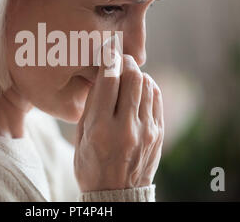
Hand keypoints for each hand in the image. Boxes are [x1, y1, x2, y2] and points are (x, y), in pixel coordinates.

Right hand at [74, 40, 163, 191]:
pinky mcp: (158, 134)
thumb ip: (92, 105)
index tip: (109, 47)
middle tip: (121, 58)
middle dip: (126, 62)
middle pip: (132, 77)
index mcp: (100, 128)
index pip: (108, 80)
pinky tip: (140, 89)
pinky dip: (148, 88)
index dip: (109, 58)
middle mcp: (125, 127)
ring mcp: (145, 131)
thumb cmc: (91, 164)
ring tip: (129, 75)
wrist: (116, 193)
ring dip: (137, 74)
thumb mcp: (81, 136)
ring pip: (146, 86)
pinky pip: (156, 99)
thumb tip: (103, 75)